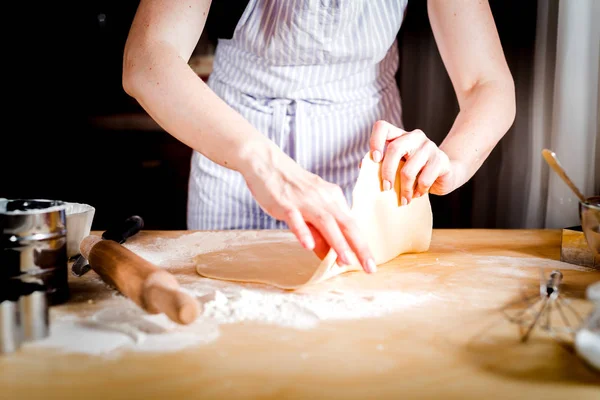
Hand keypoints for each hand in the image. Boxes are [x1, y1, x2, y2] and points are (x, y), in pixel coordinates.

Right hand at [243, 150, 375, 273]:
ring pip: (325, 222)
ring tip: (347, 261)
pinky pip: (295, 219)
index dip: (362, 245)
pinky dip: (303, 232)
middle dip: (359, 247)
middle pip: (346, 224)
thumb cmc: (291, 187)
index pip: (351, 224)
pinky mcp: (285, 203)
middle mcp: (323, 199)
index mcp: (333, 198)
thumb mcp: (311, 206)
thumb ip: (320, 230)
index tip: (370, 264)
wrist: (267, 163)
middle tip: (370, 268)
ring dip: (337, 242)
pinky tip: (308, 246)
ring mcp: (304, 201)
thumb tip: (330, 255)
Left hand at [369, 120, 455, 203]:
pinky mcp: (441, 160)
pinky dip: (418, 191)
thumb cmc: (415, 171)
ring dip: (404, 189)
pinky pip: (424, 179)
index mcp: (399, 135)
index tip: (375, 159)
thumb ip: (381, 164)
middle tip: (386, 188)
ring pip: (408, 170)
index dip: (375, 141)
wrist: (444, 175)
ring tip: (404, 199)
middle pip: (394, 148)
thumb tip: (363, 166)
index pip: (382, 127)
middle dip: (387, 172)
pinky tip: (417, 194)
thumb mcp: (397, 167)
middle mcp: (415, 136)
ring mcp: (429, 146)